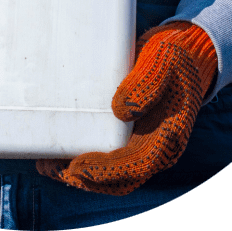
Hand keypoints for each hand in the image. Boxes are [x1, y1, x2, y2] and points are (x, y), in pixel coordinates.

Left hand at [36, 22, 216, 195]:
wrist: (185, 53)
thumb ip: (147, 82)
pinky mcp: (130, 134)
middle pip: (117, 178)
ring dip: (78, 173)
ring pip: (110, 173)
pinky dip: (84, 157)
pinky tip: (60, 149)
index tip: (75, 166)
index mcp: (168, 136)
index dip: (104, 171)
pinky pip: (107, 155)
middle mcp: (154, 148)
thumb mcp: (164, 61)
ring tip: (46, 162)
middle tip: (48, 166)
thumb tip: (121, 110)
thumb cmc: (174, 56)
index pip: (134, 166)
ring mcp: (142, 143)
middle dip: (83, 178)